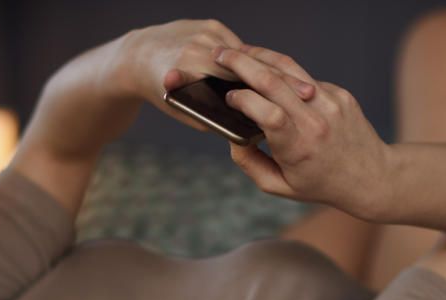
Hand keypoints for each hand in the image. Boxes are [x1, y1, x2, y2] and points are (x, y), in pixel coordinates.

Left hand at [117, 20, 316, 131]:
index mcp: (194, 69)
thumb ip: (212, 120)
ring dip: (272, 67)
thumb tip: (245, 129)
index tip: (294, 101)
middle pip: (251, 65)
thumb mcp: (183, 113)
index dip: (269, 92)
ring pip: (248, 52)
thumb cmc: (161, 92)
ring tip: (300, 85)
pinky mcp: (210, 25)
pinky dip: (255, 57)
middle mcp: (202, 46)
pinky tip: (276, 72)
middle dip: (281, 78)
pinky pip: (238, 43)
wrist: (136, 56)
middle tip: (309, 93)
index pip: (240, 82)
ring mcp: (206, 32)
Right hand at [215, 46, 391, 218]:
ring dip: (260, 56)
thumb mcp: (279, 186)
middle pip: (274, 82)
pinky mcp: (339, 94)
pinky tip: (269, 74)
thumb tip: (231, 136)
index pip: (269, 113)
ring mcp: (331, 104)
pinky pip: (304, 78)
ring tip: (239, 52)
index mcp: (299, 148)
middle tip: (219, 55)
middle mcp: (316, 122)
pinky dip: (283, 74)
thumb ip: (249, 163)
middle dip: (241, 63)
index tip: (230, 98)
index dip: (244, 100)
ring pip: (289, 69)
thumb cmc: (320, 183)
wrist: (370, 175)